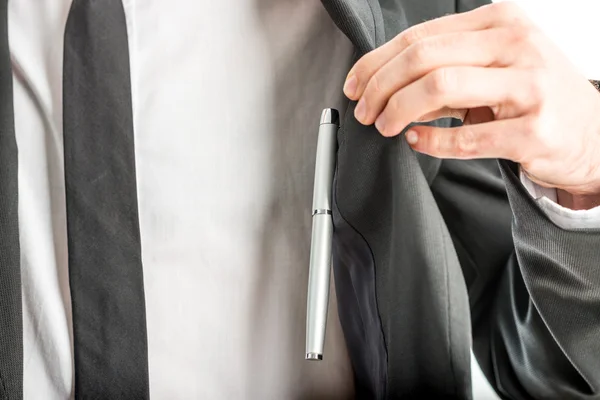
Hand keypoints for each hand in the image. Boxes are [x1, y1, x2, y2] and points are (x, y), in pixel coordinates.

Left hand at [343, 1, 599, 204]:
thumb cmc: (533, 96)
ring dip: (399, 110)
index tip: (355, 85)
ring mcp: (529, 85)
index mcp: (500, 22)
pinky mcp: (534, 130)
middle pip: (422, 58)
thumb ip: (443, 68)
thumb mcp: (491, 67)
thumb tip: (383, 83)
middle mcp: (515, 45)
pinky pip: (466, 137)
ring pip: (439, 88)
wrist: (590, 133)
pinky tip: (416, 141)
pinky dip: (431, 141)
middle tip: (365, 111)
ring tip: (385, 126)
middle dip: (380, 87)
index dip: (376, 62)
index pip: (419, 37)